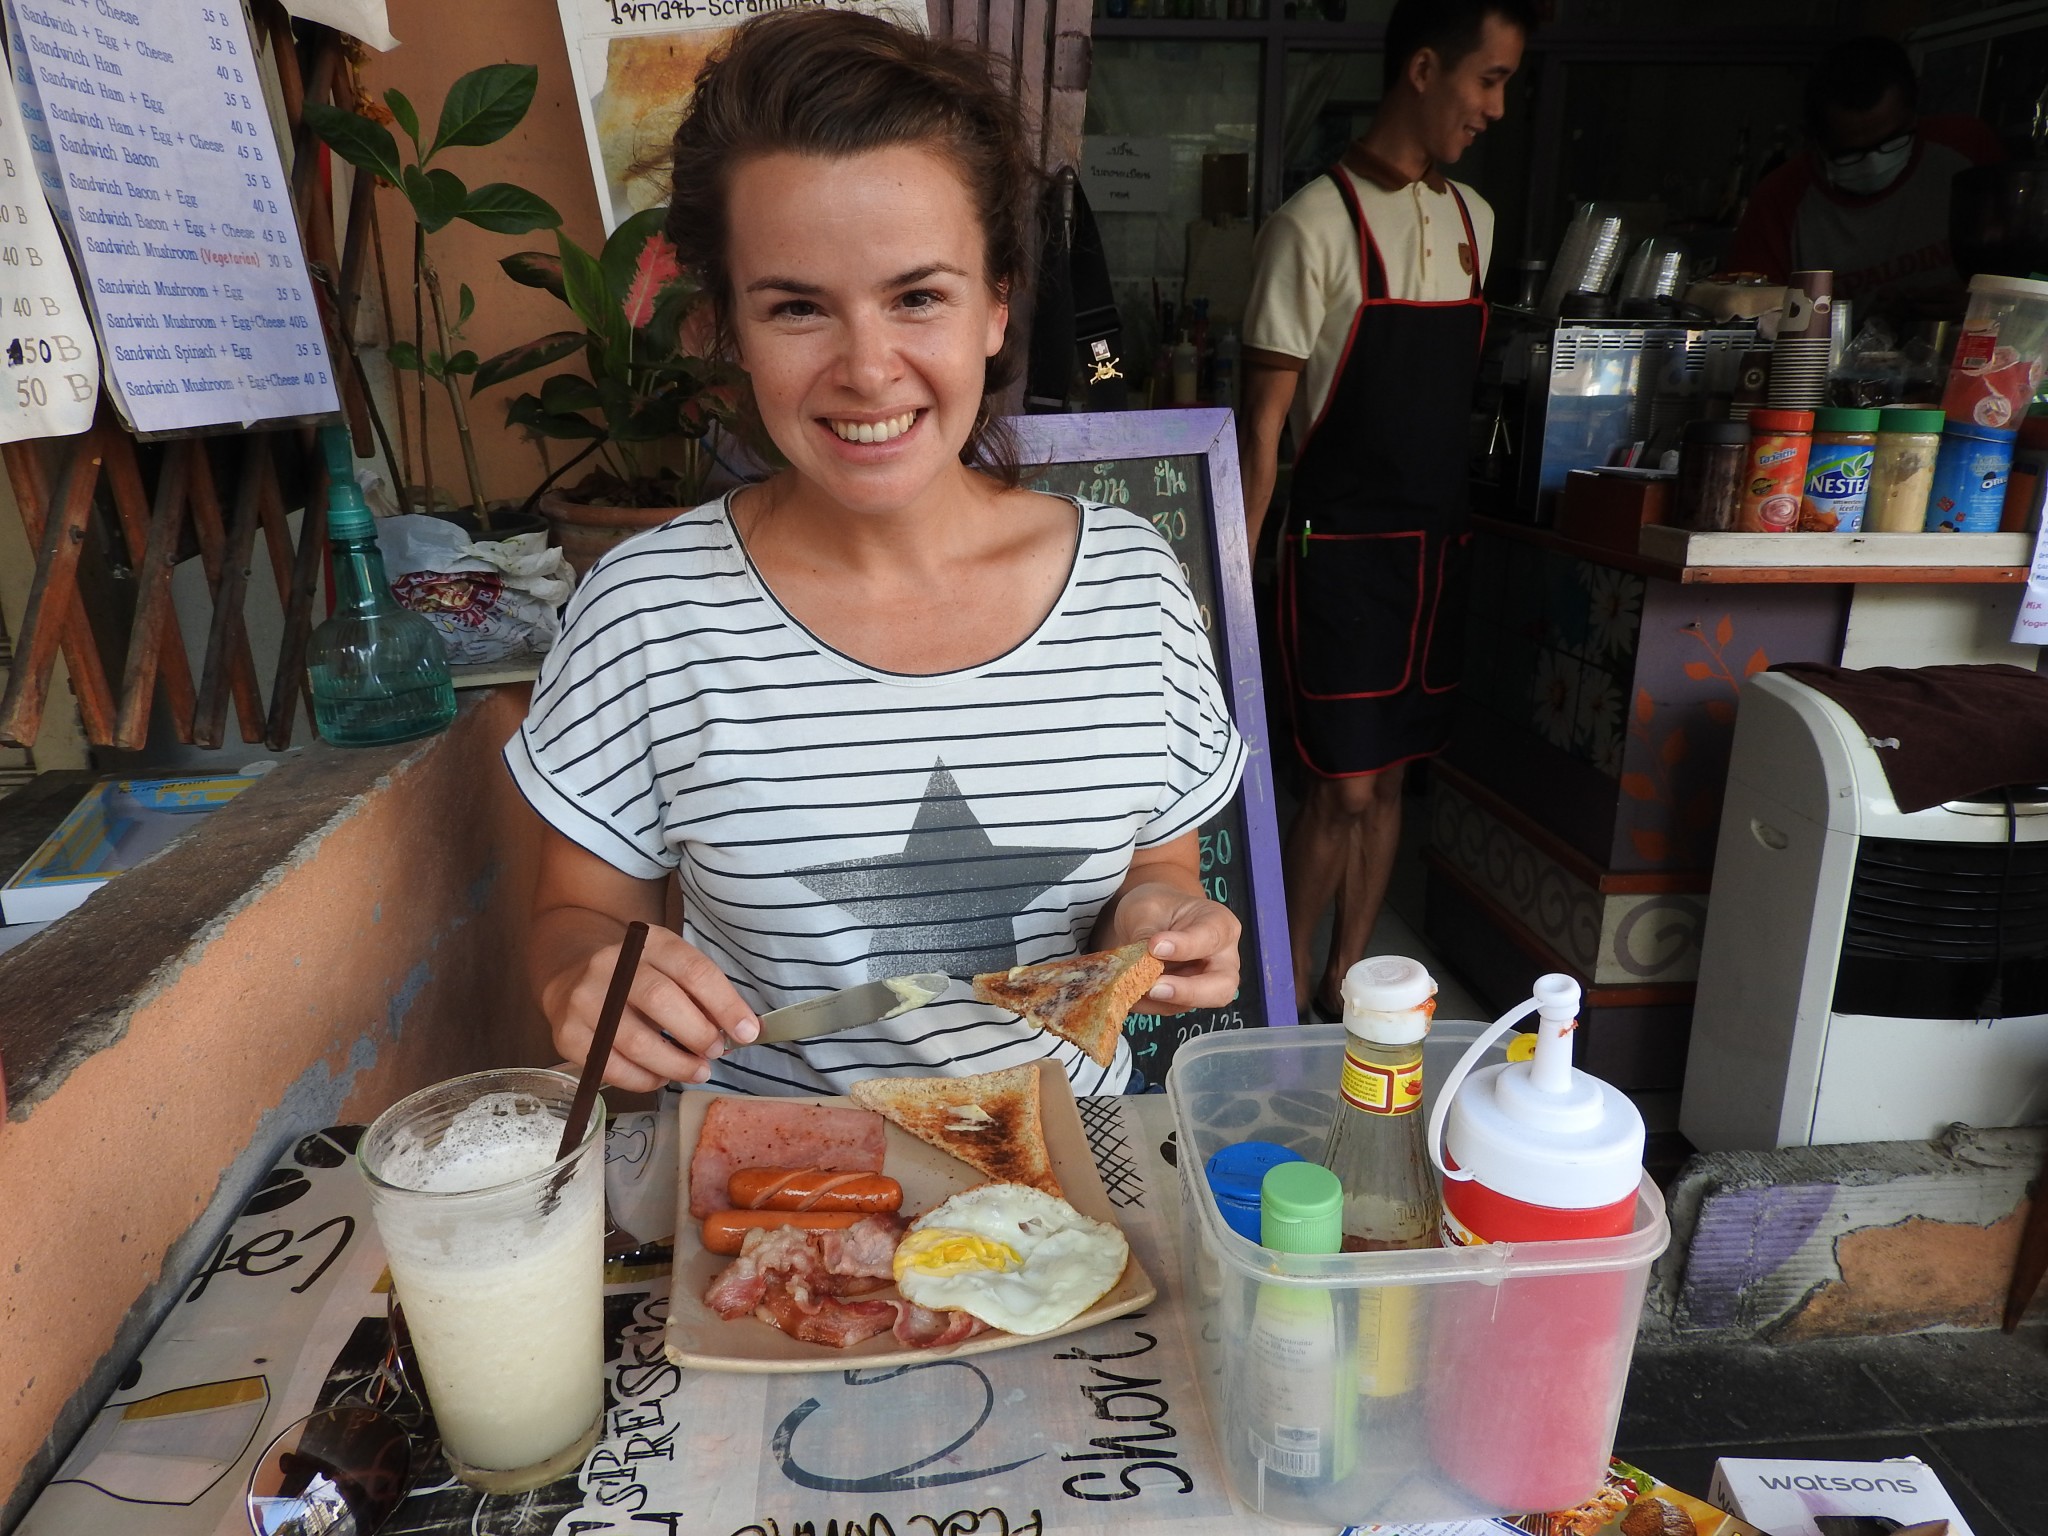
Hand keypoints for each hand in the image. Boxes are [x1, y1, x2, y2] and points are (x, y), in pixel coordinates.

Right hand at [546, 926, 759, 1091]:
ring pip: (636, 1041)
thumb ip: (702, 995)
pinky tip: (659, 1077)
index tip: (747, 1032)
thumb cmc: (637, 977)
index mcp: (649, 942)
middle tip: (715, 1052)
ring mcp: (585, 1000)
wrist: (570, 974)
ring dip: (675, 1065)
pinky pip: (611, 1066)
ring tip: (696, 1071)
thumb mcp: (669, 968)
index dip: (725, 1004)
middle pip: (661, 1001)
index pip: (693, 970)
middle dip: (698, 1034)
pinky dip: (643, 1080)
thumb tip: (740, 1031)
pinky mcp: (567, 1034)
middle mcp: (612, 965)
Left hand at [1108, 882, 1240, 1014]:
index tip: (1155, 946)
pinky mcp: (1184, 999)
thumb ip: (1147, 933)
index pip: (1210, 939)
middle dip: (1188, 992)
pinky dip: (1144, 1004)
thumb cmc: (1156, 908)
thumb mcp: (1147, 909)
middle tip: (1155, 988)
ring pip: (1191, 1004)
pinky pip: (1167, 1008)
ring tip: (1128, 986)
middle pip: (1222, 987)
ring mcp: (1205, 984)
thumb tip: (1142, 963)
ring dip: (1157, 1000)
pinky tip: (1125, 991)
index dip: (1184, 946)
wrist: (1150, 921)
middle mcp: (1221, 960)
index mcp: (1220, 925)